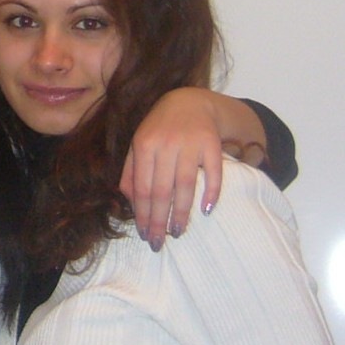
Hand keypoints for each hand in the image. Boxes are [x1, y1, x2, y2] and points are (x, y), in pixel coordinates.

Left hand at [118, 87, 224, 249]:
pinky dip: (211, 192)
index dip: (143, 214)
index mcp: (143, 146)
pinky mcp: (211, 142)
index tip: (145, 235)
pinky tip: (206, 210)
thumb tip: (131, 205)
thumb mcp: (138, 147)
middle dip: (159, 220)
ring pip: (185, 184)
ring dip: (181, 212)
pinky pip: (214, 172)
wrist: (188, 102)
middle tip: (159, 242)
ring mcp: (190, 142)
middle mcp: (166, 144)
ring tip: (178, 232)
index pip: (142, 188)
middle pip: (161, 190)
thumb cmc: (158, 131)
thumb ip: (130, 173)